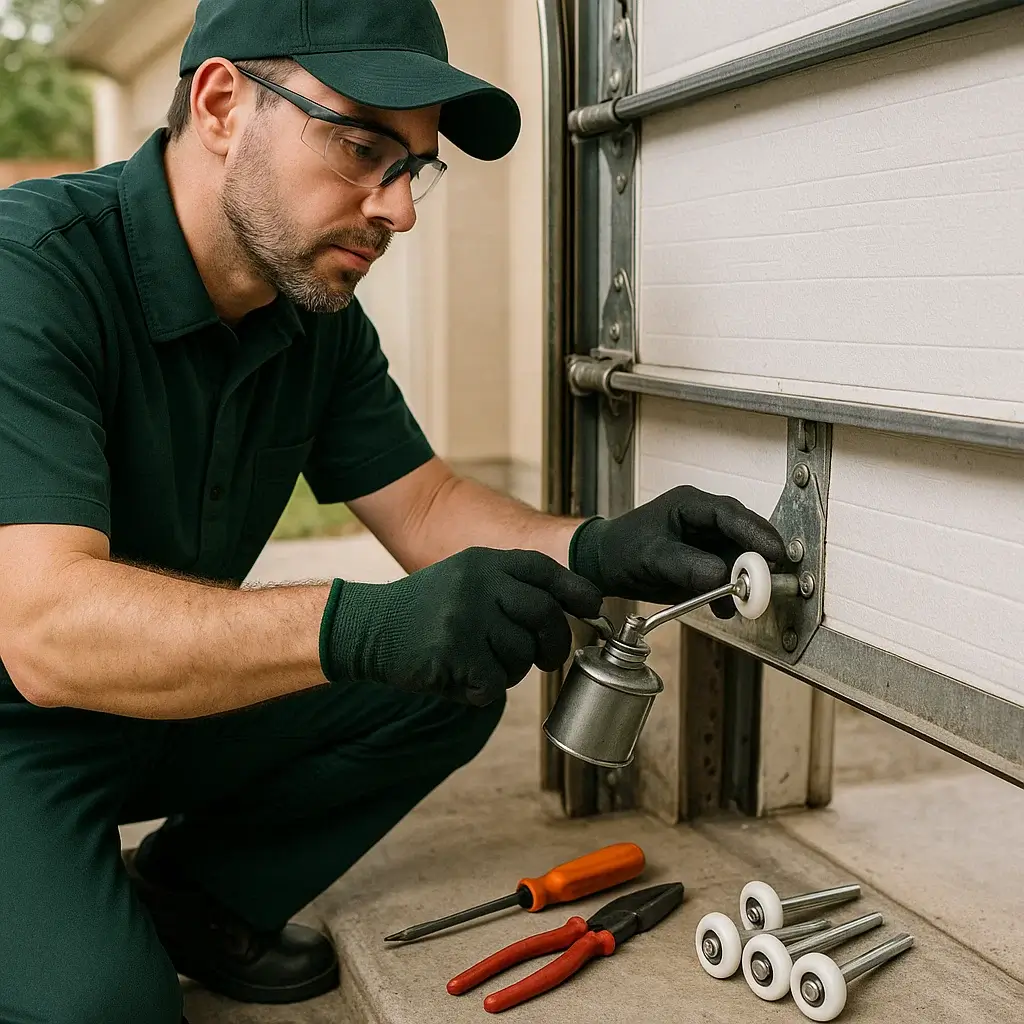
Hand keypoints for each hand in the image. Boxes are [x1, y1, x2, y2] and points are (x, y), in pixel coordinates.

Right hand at [320, 547, 602, 706]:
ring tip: (481, 665)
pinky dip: (483, 690)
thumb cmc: (423, 611)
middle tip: (550, 660)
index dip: (575, 591)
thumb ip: (507, 589)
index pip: (544, 570)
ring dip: (510, 670)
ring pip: (521, 655)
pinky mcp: (454, 652)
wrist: (368, 628)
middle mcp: (478, 583)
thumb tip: (566, 612)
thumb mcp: (464, 580)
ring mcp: (466, 617)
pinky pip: (495, 683)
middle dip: (555, 644)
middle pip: (543, 615)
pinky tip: (460, 679)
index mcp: (484, 562)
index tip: (593, 609)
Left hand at [569, 486, 784, 617]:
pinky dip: (729, 593)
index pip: (729, 514)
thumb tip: (720, 576)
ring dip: (743, 580)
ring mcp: (706, 542)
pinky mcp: (705, 564)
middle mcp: (703, 520)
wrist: (605, 566)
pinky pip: (726, 576)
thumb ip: (684, 565)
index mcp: (690, 505)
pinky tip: (724, 608)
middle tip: (767, 580)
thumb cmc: (622, 549)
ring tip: (743, 600)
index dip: (755, 532)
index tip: (773, 552)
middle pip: (742, 535)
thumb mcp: (650, 556)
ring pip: (738, 558)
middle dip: (756, 558)